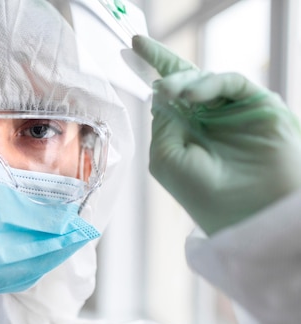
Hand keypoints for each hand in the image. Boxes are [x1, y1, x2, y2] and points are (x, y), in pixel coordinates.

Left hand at [132, 35, 300, 234]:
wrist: (247, 211)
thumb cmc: (202, 192)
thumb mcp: (167, 157)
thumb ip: (163, 122)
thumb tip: (162, 92)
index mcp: (184, 131)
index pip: (167, 96)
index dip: (153, 70)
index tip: (133, 46)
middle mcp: (207, 118)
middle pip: (184, 79)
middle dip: (165, 68)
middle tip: (152, 72)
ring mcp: (232, 110)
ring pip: (205, 78)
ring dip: (183, 80)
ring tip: (173, 91)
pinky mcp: (256, 105)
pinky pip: (229, 82)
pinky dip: (208, 83)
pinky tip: (191, 94)